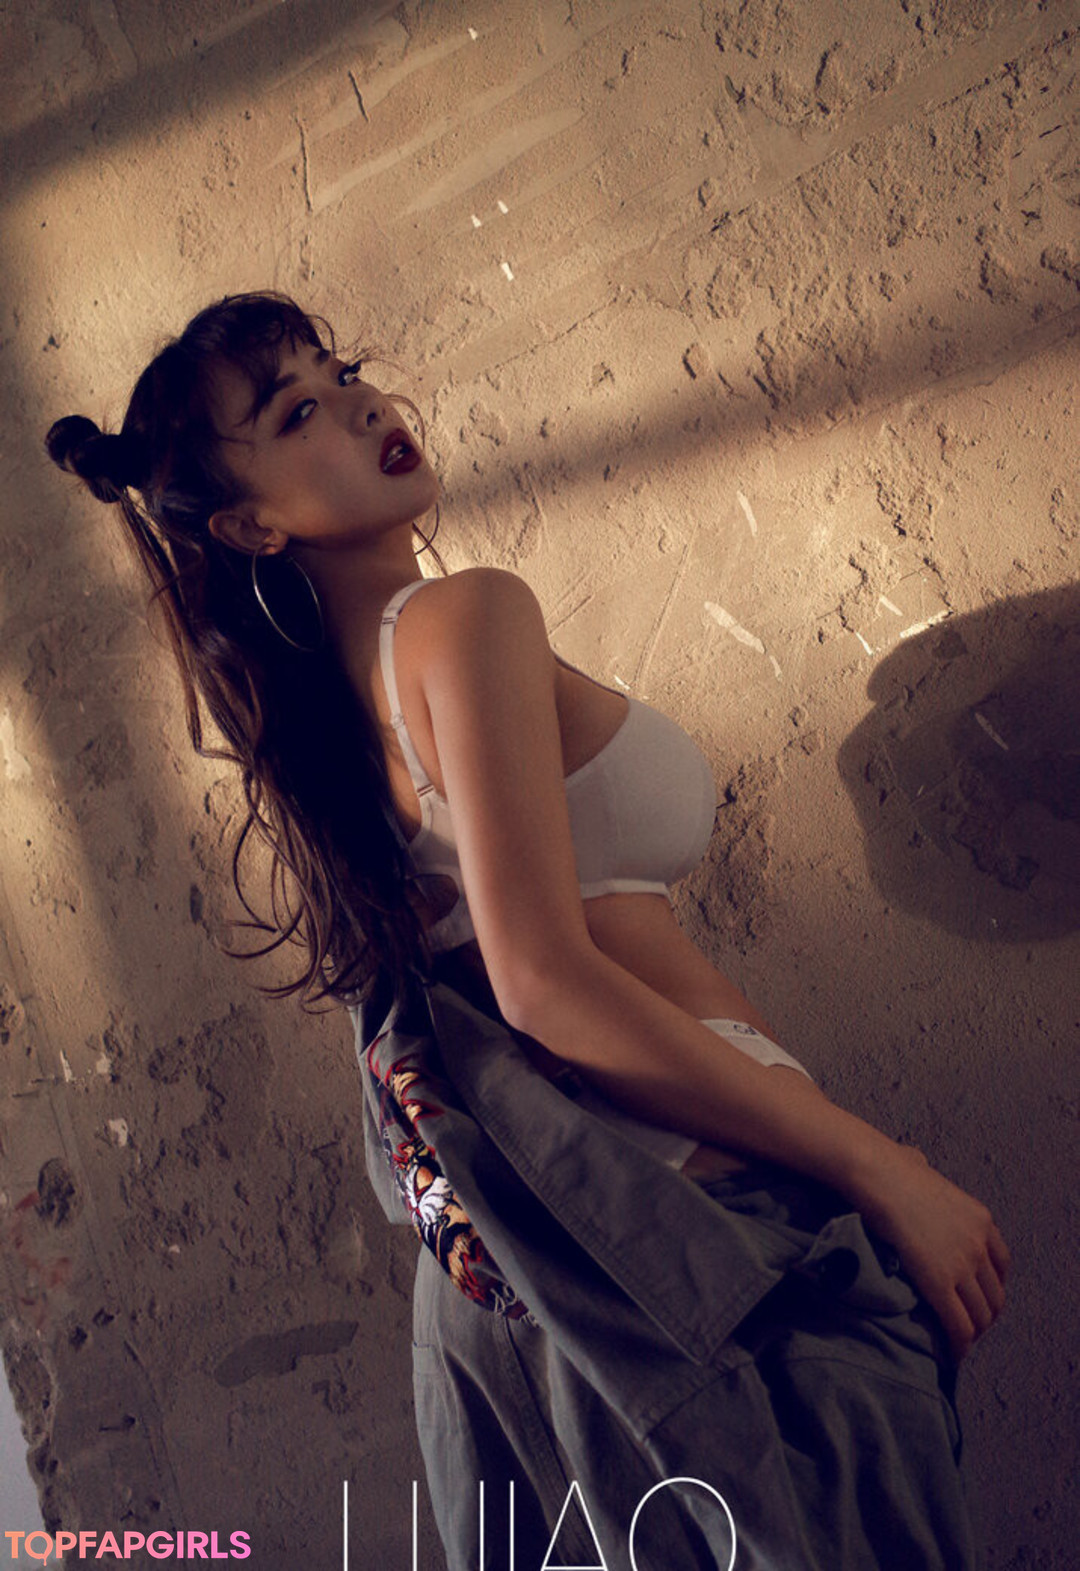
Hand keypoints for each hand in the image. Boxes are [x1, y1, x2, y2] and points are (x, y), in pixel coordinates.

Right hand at [849, 1142, 1010, 1363]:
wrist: (878, 1173)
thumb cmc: (889, 1166)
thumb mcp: (925, 1168)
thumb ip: (926, 1172)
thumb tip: (912, 1161)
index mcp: (981, 1219)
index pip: (1002, 1265)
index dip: (991, 1288)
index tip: (976, 1298)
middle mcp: (979, 1243)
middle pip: (995, 1295)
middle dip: (984, 1316)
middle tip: (966, 1327)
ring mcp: (963, 1264)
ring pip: (981, 1316)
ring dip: (972, 1334)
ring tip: (957, 1344)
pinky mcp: (940, 1282)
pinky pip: (959, 1324)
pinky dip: (959, 1345)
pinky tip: (952, 1354)